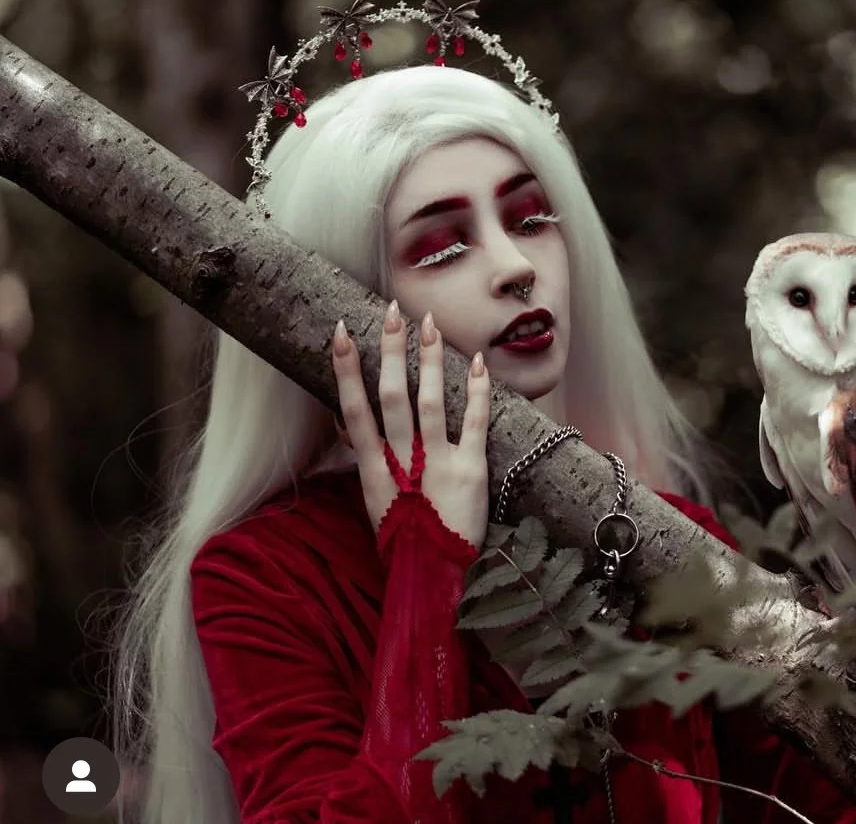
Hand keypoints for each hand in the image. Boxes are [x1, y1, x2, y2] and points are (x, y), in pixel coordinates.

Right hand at [331, 300, 490, 549]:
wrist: (435, 578)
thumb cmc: (405, 538)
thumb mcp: (374, 500)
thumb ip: (365, 459)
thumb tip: (348, 423)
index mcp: (374, 468)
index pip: (354, 410)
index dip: (346, 371)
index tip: (342, 334)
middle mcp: (403, 461)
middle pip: (392, 397)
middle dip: (391, 351)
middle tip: (392, 313)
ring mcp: (437, 464)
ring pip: (429, 402)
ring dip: (429, 360)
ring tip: (430, 324)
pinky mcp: (471, 470)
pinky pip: (473, 422)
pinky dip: (476, 391)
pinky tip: (477, 362)